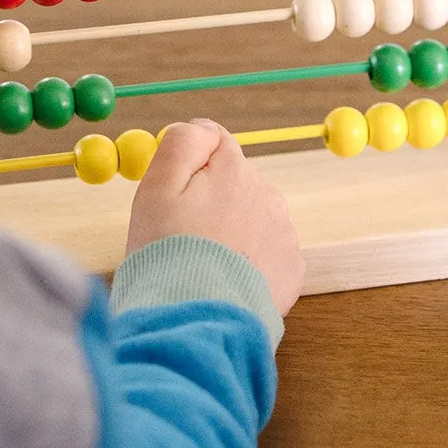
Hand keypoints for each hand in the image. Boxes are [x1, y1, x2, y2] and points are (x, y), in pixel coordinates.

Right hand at [126, 119, 303, 317]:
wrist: (197, 322)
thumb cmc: (168, 256)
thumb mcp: (156, 189)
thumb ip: (182, 144)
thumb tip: (203, 125)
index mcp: (235, 171)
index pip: (216, 145)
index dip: (190, 172)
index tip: (174, 203)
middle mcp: (268, 195)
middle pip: (235, 185)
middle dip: (211, 206)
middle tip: (182, 242)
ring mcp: (284, 235)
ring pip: (251, 220)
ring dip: (230, 236)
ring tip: (202, 269)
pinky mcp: (291, 271)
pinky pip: (266, 256)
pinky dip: (247, 266)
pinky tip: (225, 284)